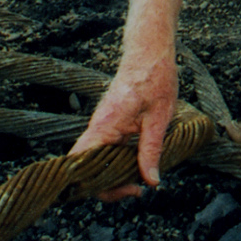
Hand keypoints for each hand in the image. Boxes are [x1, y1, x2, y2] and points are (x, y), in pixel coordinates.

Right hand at [69, 50, 177, 197]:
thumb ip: (151, 150)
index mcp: (105, 124)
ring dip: (114, 175)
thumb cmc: (155, 77)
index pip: (80, 163)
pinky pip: (105, 149)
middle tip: (138, 189)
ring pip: (97, 161)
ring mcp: (101, 125)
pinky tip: (135, 164)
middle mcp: (97, 126)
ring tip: (139, 180)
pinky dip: (117, 162)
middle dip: (110, 186)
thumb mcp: (160, 117)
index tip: (127, 190)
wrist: (149, 50)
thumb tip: (151, 181)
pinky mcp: (108, 123)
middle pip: (88, 169)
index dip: (95, 185)